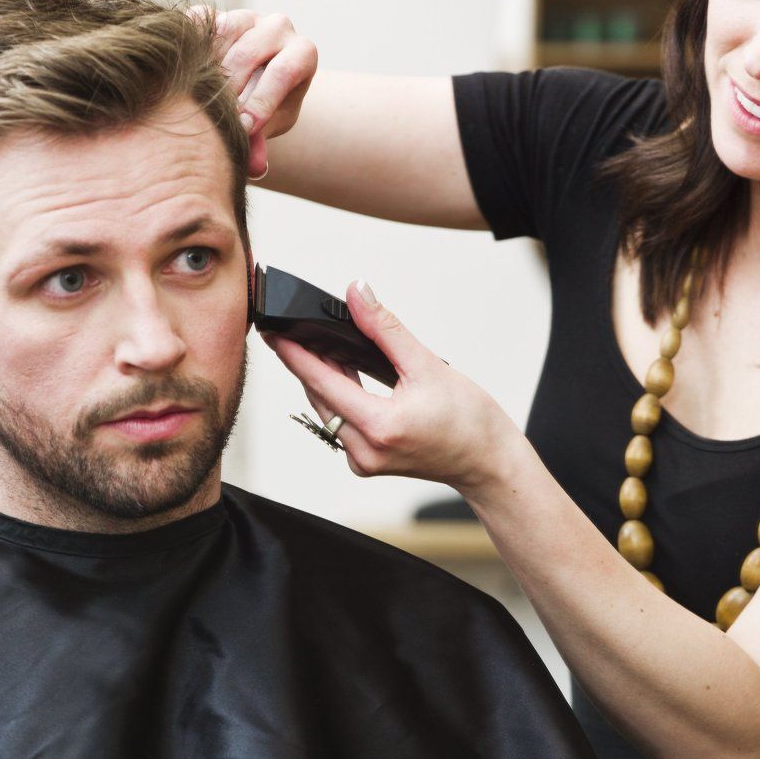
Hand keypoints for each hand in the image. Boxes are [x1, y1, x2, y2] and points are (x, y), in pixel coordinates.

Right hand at [196, 7, 316, 179]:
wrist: (249, 87)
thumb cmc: (265, 111)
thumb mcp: (268, 126)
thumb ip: (262, 142)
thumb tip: (257, 168)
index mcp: (302, 52)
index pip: (283, 71)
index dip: (262, 101)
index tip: (244, 127)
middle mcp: (277, 28)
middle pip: (250, 52)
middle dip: (230, 88)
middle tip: (215, 116)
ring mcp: (243, 17)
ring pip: (221, 33)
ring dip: (207, 66)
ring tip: (196, 96)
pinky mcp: (212, 15)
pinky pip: (195, 24)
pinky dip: (186, 46)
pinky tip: (177, 73)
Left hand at [259, 281, 518, 498]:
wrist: (487, 460)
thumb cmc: (469, 419)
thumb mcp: (428, 364)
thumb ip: (385, 328)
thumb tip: (357, 295)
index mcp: (379, 426)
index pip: (321, 381)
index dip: (293, 353)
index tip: (272, 332)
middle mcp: (364, 449)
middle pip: (319, 396)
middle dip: (308, 362)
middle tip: (296, 330)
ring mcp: (363, 460)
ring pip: (327, 411)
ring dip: (324, 380)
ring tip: (325, 348)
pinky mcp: (366, 463)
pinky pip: (340, 425)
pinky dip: (340, 399)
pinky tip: (346, 377)